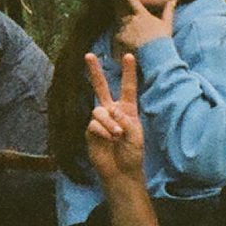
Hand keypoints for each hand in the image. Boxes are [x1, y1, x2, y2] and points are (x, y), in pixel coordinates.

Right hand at [84, 52, 146, 184]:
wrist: (120, 170)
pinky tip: (109, 140)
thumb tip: (109, 110)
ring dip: (109, 123)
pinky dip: (103, 132)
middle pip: (101, 87)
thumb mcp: (136, 134)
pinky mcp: (90, 130)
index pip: (128, 87)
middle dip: (95, 71)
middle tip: (88, 55)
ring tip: (117, 135)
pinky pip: (94, 124)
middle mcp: (112, 111)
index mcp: (128, 109)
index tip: (128, 55)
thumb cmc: (132, 153)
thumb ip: (125, 119)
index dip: (128, 72)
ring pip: (99, 110)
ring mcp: (99, 120)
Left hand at [109, 0, 175, 55]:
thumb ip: (168, 10)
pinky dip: (123, 40)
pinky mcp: (120, 37)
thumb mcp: (167, 24)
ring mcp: (125, 27)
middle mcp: (132, 19)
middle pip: (125, 16)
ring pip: (122, 27)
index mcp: (142, 14)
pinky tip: (131, 45)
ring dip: (127, 31)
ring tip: (138, 41)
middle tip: (138, 32)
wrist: (156, 53)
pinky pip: (119, 36)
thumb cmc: (162, 39)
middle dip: (129, 22)